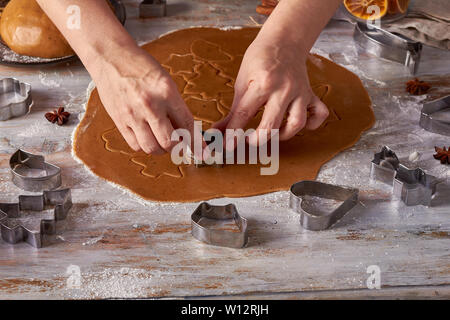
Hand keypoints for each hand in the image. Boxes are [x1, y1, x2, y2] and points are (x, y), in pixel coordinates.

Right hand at [92, 46, 194, 154]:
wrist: (110, 57)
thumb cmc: (140, 67)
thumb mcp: (165, 81)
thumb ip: (175, 106)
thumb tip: (186, 130)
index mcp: (166, 92)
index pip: (186, 124)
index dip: (196, 142)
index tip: (201, 151)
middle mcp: (150, 105)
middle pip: (169, 142)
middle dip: (177, 146)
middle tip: (177, 140)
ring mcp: (132, 114)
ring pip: (151, 147)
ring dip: (160, 148)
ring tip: (161, 139)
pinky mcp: (119, 120)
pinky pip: (135, 144)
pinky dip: (144, 145)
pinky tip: (146, 135)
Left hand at [214, 37, 328, 145]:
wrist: (284, 41)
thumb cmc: (260, 60)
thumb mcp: (242, 82)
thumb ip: (233, 111)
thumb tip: (218, 132)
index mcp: (263, 83)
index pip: (245, 114)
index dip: (233, 133)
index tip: (226, 146)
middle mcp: (284, 88)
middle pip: (271, 124)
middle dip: (257, 139)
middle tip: (248, 140)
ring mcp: (300, 92)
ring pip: (296, 124)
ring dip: (283, 135)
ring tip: (272, 134)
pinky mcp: (311, 94)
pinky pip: (318, 114)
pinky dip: (312, 124)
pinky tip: (299, 125)